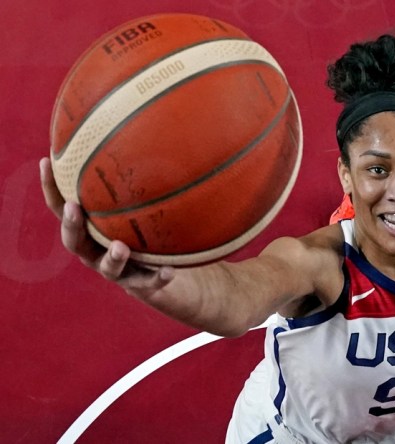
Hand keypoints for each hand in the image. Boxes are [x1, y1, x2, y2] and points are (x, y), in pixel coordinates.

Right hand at [39, 157, 173, 296]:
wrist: (167, 271)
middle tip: (74, 208)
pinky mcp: (141, 285)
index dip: (52, 186)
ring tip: (121, 247)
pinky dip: (157, 277)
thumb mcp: (143, 200)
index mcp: (90, 228)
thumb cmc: (148, 228)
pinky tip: (170, 270)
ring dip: (113, 257)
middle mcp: (96, 250)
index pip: (63, 206)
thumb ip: (140, 172)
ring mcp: (117, 271)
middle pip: (74, 240)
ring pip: (108, 268)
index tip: (48, 161)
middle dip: (71, 225)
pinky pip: (148, 283)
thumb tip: (147, 121)